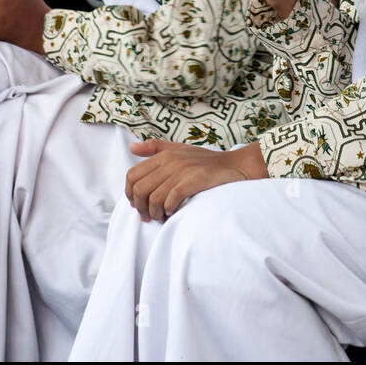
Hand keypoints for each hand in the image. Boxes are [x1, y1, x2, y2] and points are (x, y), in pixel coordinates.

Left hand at [125, 140, 267, 221]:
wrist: (235, 166)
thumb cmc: (207, 161)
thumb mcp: (180, 149)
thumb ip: (155, 148)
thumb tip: (132, 147)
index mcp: (164, 155)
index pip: (132, 175)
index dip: (130, 194)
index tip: (138, 205)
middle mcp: (170, 161)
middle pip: (140, 189)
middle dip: (141, 208)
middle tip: (149, 217)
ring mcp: (182, 170)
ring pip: (154, 198)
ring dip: (155, 213)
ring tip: (162, 218)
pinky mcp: (194, 180)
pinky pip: (171, 199)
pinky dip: (168, 210)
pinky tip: (173, 213)